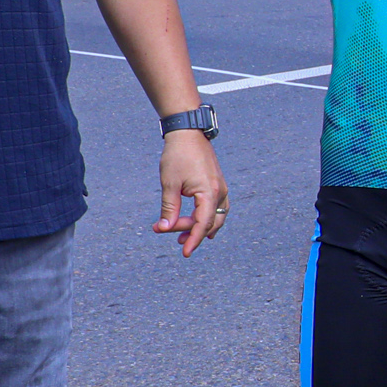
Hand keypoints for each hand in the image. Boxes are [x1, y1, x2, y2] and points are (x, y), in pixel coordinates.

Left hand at [154, 130, 223, 253]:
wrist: (188, 133)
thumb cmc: (178, 156)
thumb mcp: (170, 184)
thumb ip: (169, 209)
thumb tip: (166, 228)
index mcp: (209, 193)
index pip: (203, 224)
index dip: (193, 240)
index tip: (185, 253)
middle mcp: (220, 192)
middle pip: (209, 222)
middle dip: (190, 232)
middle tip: (168, 233)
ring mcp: (221, 188)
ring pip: (217, 216)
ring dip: (201, 227)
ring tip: (183, 235)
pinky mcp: (218, 184)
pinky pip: (218, 207)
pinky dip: (209, 218)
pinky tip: (198, 222)